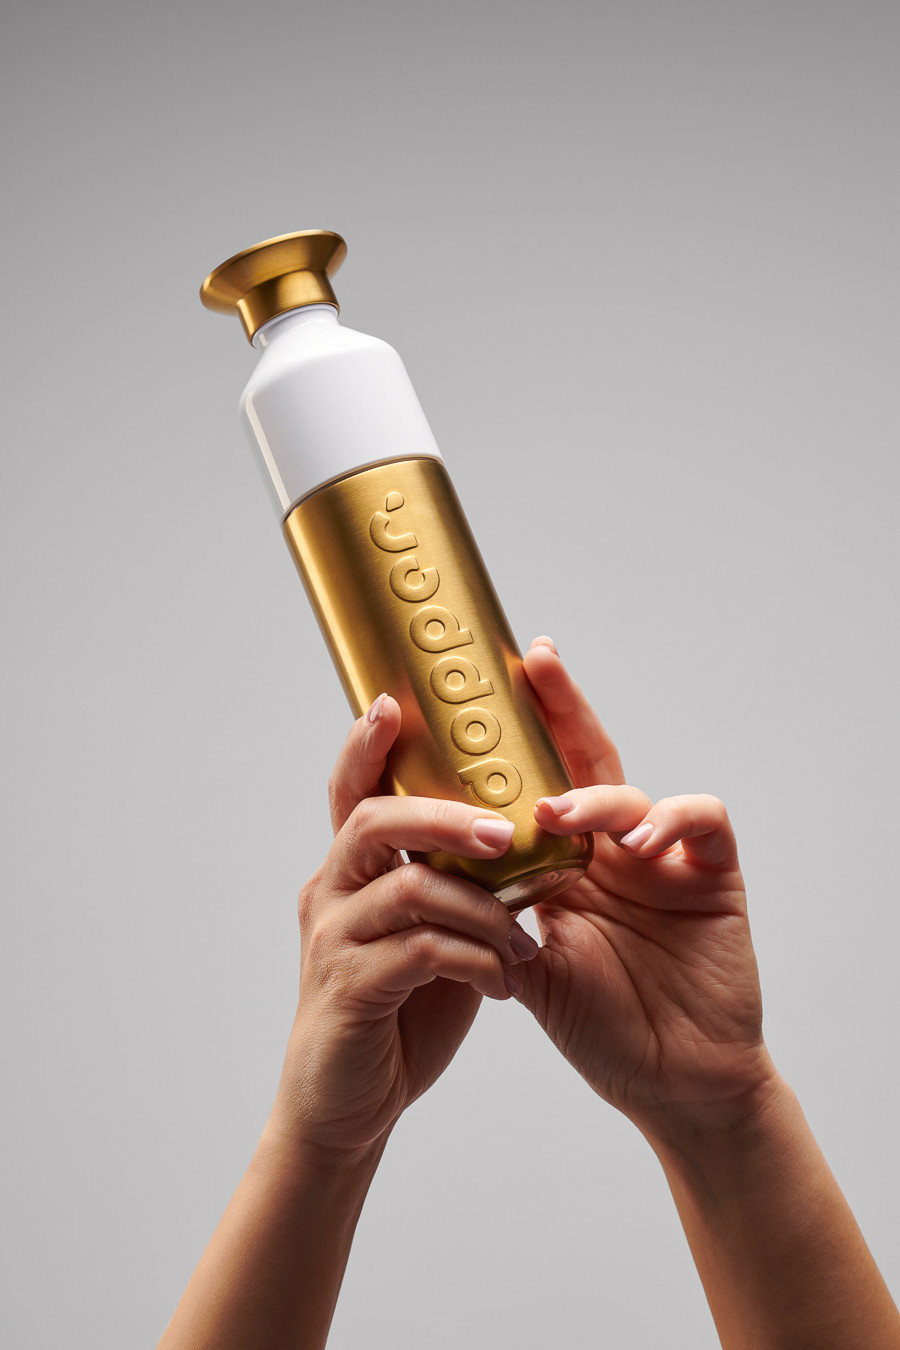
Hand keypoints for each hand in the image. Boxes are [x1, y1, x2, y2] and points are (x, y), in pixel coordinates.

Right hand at [267, 694, 537, 1164]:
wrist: (347, 1104)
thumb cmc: (395, 1011)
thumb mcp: (427, 936)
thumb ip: (450, 889)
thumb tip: (516, 846)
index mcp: (350, 872)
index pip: (353, 791)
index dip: (367, 744)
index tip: (392, 702)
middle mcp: (331, 893)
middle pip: (375, 820)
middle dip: (444, 814)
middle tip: (502, 830)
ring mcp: (334, 941)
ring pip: (406, 888)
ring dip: (480, 905)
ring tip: (525, 937)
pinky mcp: (348, 990)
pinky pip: (419, 953)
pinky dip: (473, 959)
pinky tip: (503, 981)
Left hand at [513, 641, 774, 1142]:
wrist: (671, 1086)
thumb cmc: (603, 1026)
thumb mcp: (530, 966)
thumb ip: (493, 916)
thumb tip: (427, 869)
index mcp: (566, 867)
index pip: (537, 787)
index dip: (516, 741)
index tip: (477, 695)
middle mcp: (612, 852)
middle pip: (588, 761)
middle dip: (562, 707)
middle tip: (536, 662)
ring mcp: (664, 860)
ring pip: (634, 791)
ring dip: (596, 796)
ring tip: (560, 816)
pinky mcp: (712, 875)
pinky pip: (702, 819)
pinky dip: (672, 818)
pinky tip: (640, 845)